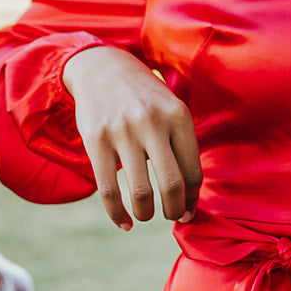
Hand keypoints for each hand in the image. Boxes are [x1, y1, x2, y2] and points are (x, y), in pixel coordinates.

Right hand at [62, 46, 202, 229]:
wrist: (102, 68)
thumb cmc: (145, 98)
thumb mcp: (171, 110)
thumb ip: (182, 147)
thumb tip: (189, 198)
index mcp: (178, 116)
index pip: (193, 172)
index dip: (192, 199)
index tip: (188, 210)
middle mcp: (153, 123)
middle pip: (172, 184)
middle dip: (174, 210)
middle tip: (171, 216)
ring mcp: (123, 131)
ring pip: (140, 191)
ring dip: (146, 213)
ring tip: (146, 215)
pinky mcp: (96, 140)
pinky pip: (108, 189)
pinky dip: (117, 214)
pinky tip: (123, 223)